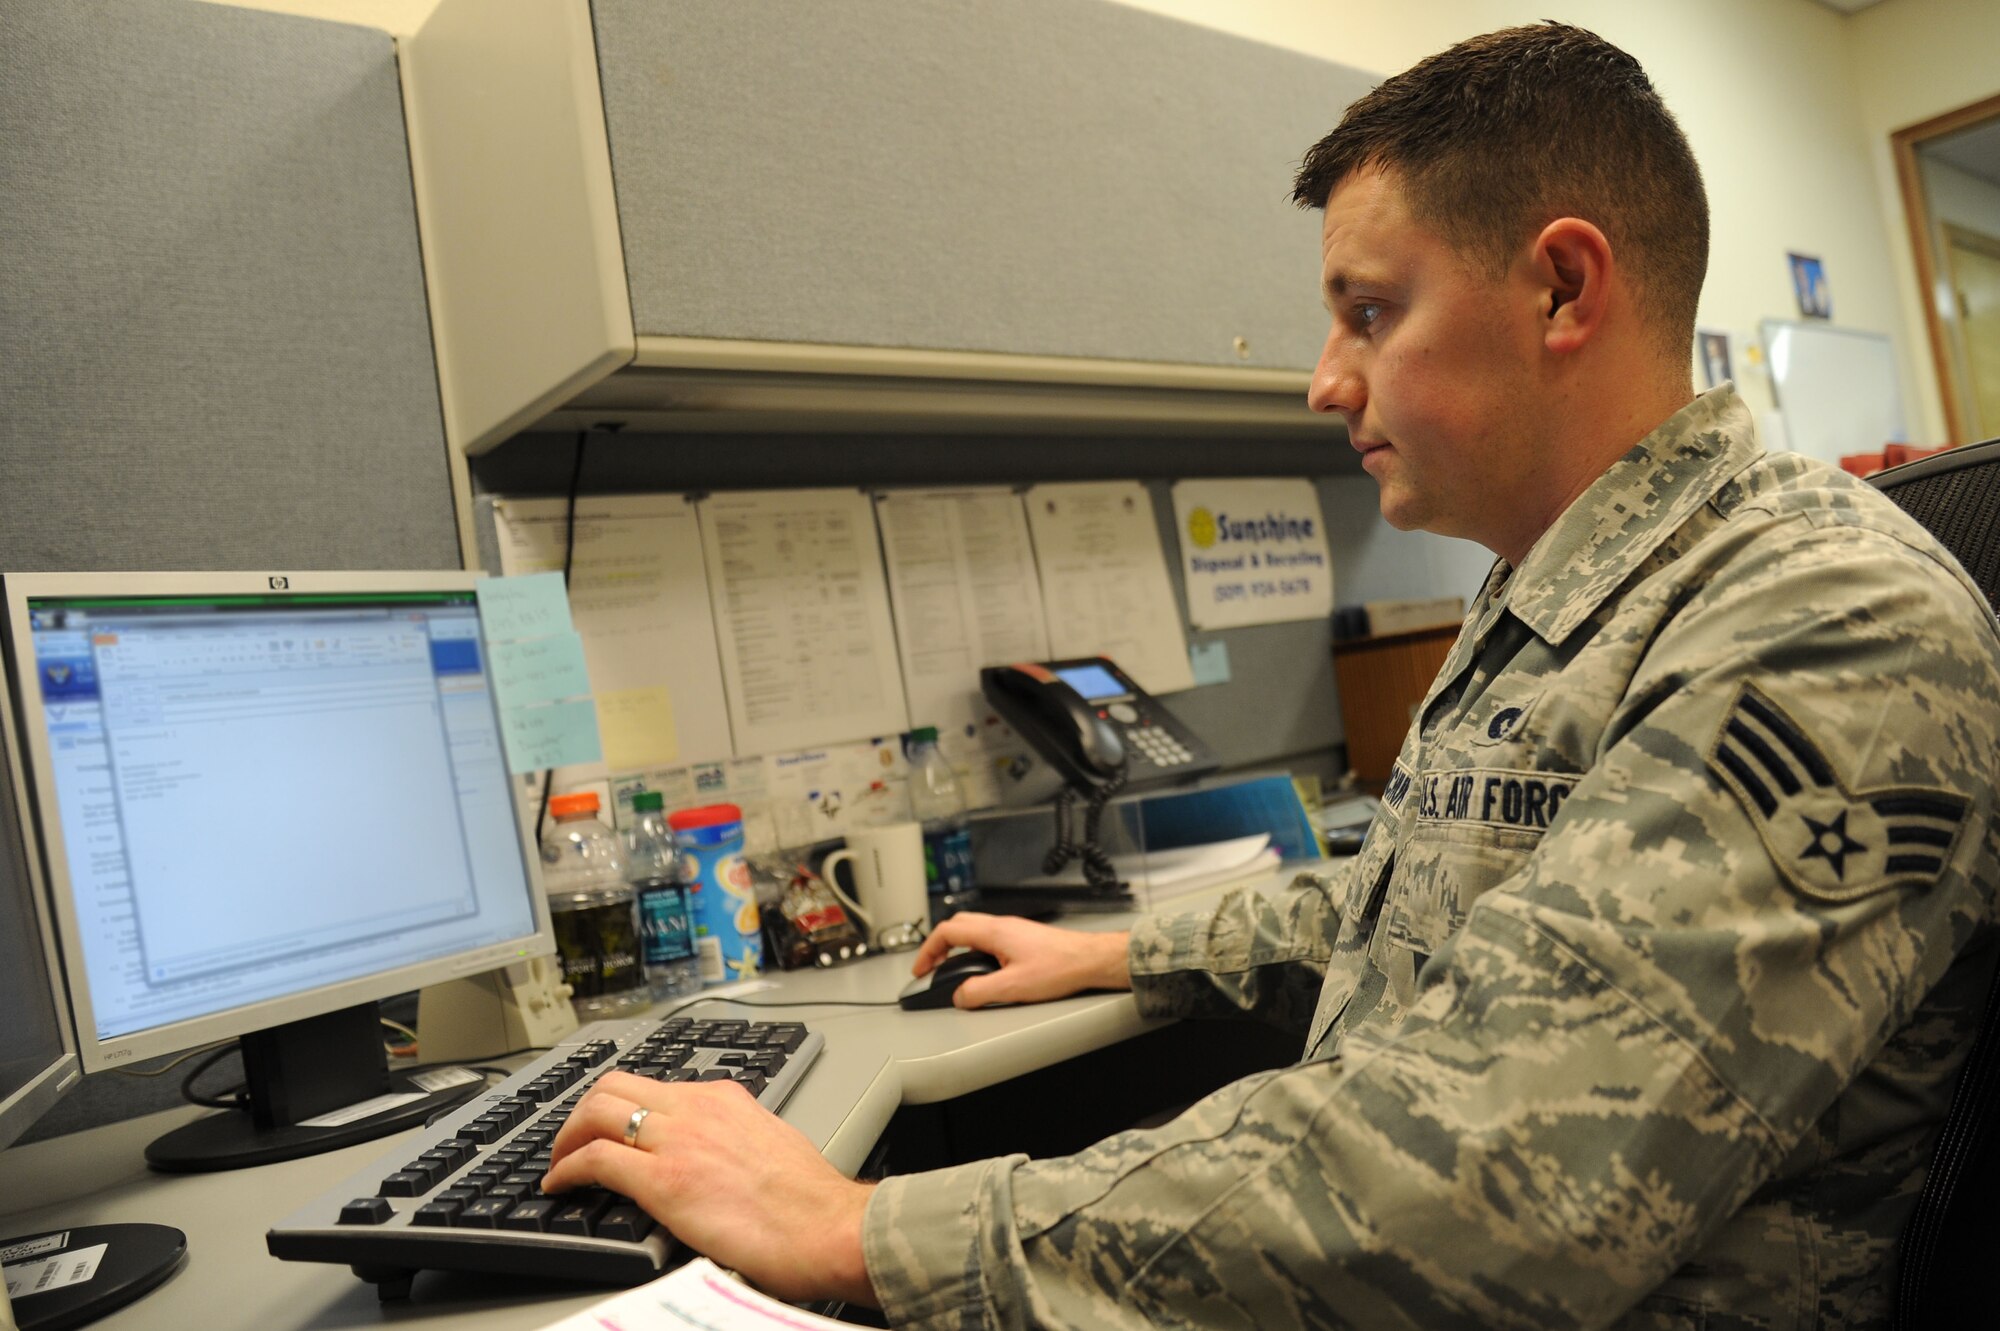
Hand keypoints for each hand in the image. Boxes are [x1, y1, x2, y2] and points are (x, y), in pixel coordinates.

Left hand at [541, 1071, 875, 1306]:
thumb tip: (716, 1159)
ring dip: (568, 1136)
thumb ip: (735, 1140)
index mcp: (724, 1098)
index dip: (620, 1103)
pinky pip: (596, 1160)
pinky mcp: (664, 1180)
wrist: (828, 1227)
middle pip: (616, 1084)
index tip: (609, 1126)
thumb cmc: (811, 1202)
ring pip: (597, 1111)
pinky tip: (559, 1185)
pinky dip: (566, 1169)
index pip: (655, 1084)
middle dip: (582, 1110)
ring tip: (560, 1161)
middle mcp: (698, 1107)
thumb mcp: (768, 1146)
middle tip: (571, 1139)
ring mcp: (678, 1140)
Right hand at [912, 912, 1131, 1008]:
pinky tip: (982, 968)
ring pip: (974, 929)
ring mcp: (1013, 930)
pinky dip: (975, 950)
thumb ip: (980, 992)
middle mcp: (1002, 925)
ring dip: (957, 947)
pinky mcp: (1024, 938)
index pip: (947, 932)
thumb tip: (960, 997)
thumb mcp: (1013, 987)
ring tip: (952, 969)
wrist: (1090, 960)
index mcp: (994, 932)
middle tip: (931, 966)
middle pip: (958, 925)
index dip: (928, 950)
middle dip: (938, 946)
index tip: (921, 969)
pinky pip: (990, 937)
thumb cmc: (1061, 967)